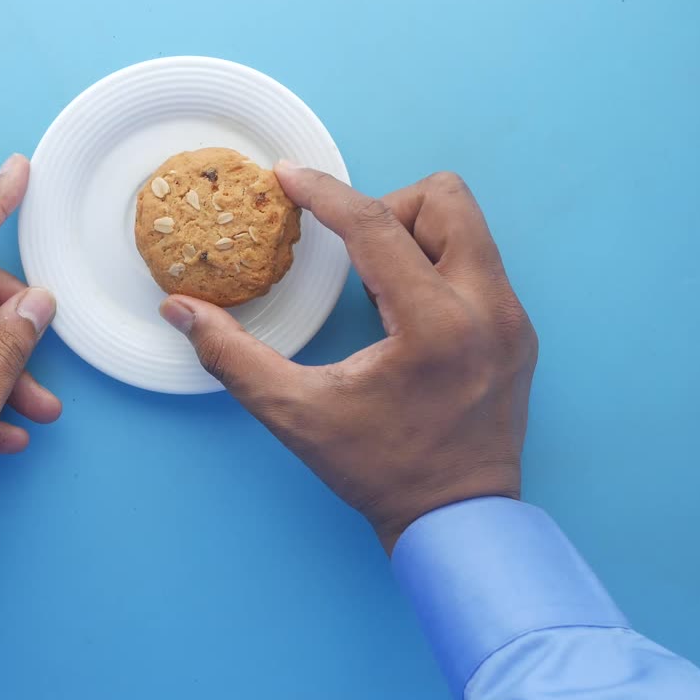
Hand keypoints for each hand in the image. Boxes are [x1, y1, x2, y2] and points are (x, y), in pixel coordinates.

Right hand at [160, 167, 537, 552]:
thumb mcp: (295, 415)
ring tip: (374, 282)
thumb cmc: (378, 471)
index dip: (324, 194)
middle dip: (387, 206)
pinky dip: (436, 266)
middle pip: (445, 200)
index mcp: (434, 325)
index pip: (377, 227)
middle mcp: (487, 309)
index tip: (287, 177)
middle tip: (348, 248)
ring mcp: (512, 319)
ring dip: (415, 233)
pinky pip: (480, 264)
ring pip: (469, 226)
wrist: (456, 521)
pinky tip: (403, 310)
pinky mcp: (518, 332)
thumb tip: (180, 310)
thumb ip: (232, 357)